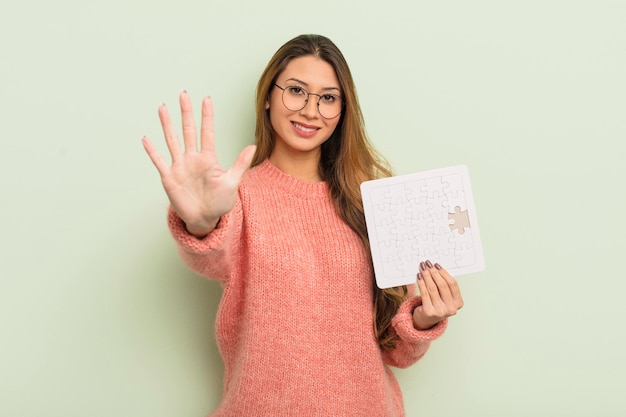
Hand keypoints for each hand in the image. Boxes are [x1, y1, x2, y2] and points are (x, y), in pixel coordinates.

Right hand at [142, 91, 256, 236]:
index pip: (207, 132)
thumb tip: (253, 146)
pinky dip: (152, 151)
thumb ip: (240, 164)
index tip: (206, 98)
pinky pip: (159, 161)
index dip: (206, 115)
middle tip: (183, 94)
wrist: (205, 219)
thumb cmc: (220, 202)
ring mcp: (180, 166)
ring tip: (162, 107)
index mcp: (208, 158)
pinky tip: (146, 138)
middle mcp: (192, 158)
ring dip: (167, 124)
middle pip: (188, 130)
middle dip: (186, 112)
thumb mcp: (232, 182)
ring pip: (172, 140)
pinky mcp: (169, 177)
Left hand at [413, 260, 463, 329]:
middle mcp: (451, 308)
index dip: (444, 273)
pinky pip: (424, 293)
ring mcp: (440, 311)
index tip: (437, 265)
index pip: (452, 284)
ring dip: (427, 276)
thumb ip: (444, 285)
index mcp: (458, 303)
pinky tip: (419, 277)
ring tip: (422, 268)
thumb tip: (436, 268)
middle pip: (442, 285)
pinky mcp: (429, 312)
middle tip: (428, 264)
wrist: (426, 320)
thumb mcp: (445, 297)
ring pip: (432, 288)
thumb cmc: (436, 305)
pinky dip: (421, 283)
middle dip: (434, 273)